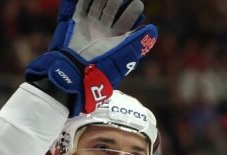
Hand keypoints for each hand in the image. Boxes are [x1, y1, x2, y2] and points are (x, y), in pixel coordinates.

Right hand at [25, 0, 157, 115]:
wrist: (73, 74)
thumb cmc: (100, 69)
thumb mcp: (122, 57)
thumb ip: (137, 43)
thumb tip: (153, 28)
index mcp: (117, 40)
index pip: (128, 19)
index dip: (133, 10)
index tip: (136, 4)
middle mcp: (104, 31)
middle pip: (112, 8)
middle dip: (116, 1)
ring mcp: (89, 26)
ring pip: (97, 4)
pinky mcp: (74, 22)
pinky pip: (80, 5)